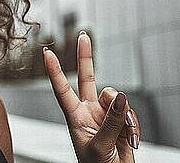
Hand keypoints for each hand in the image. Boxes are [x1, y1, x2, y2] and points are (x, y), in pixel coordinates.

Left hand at [43, 31, 140, 162]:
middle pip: (87, 78)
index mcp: (75, 117)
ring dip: (123, 114)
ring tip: (124, 135)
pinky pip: (130, 111)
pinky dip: (133, 123)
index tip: (46, 53)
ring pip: (116, 98)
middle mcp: (89, 111)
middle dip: (86, 56)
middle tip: (83, 35)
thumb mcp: (99, 145)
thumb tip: (120, 96)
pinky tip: (131, 138)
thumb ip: (111, 121)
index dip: (55, 71)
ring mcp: (106, 114)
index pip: (62, 90)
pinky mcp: (122, 120)